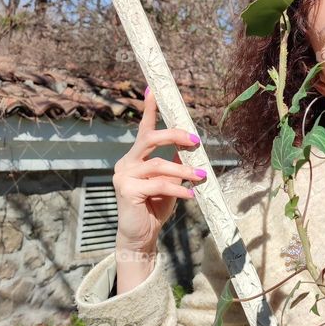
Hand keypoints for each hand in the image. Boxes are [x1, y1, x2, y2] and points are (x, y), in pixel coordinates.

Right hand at [113, 88, 205, 253]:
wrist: (140, 236)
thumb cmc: (155, 207)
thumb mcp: (168, 182)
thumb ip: (174, 164)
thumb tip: (189, 147)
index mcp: (135, 157)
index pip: (143, 129)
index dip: (149, 109)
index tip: (154, 89)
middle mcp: (125, 162)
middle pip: (149, 138)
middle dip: (174, 135)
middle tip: (196, 141)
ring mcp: (123, 176)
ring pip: (158, 164)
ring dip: (183, 170)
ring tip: (201, 176)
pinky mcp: (126, 191)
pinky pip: (158, 184)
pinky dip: (178, 189)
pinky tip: (191, 194)